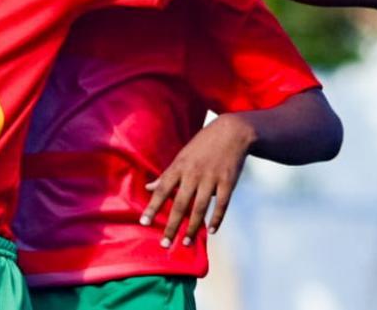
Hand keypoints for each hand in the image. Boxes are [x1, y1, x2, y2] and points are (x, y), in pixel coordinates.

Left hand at [139, 114, 254, 246]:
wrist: (232, 132)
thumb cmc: (203, 145)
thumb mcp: (182, 156)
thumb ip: (167, 174)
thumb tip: (149, 187)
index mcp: (180, 167)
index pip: (163, 190)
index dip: (153, 206)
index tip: (144, 222)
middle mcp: (193, 174)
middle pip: (180, 204)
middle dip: (172, 225)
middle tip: (165, 244)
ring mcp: (211, 178)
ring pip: (200, 208)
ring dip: (193, 227)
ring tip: (186, 242)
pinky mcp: (228, 181)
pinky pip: (221, 204)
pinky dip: (217, 219)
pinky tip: (212, 231)